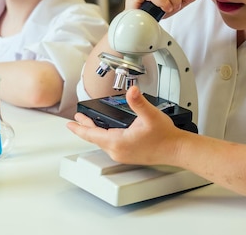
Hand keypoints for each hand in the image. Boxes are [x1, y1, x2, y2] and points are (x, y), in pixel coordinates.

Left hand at [66, 86, 182, 164]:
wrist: (176, 149)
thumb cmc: (165, 135)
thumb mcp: (150, 115)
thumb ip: (138, 102)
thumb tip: (132, 90)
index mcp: (118, 142)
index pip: (92, 135)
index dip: (79, 128)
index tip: (69, 124)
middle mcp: (118, 151)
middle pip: (95, 137)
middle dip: (85, 127)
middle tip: (76, 119)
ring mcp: (123, 154)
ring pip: (102, 141)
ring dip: (94, 131)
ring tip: (89, 123)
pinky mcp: (128, 155)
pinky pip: (110, 145)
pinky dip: (104, 136)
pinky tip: (106, 131)